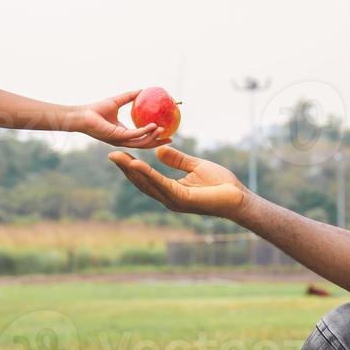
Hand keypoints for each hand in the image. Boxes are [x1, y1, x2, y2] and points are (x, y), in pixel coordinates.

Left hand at [78, 90, 164, 147]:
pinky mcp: (116, 137)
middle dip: (157, 142)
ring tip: (163, 130)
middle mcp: (123, 139)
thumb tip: (143, 89)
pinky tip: (153, 126)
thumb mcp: (118, 101)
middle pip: (144, 144)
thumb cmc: (96, 109)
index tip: (167, 132)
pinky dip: (144, 131)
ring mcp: (119, 140)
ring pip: (140, 142)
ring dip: (153, 137)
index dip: (154, 136)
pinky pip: (134, 135)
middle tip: (171, 138)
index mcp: (123, 133)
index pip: (141, 138)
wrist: (82, 114)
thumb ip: (130, 96)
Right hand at [108, 145, 247, 217]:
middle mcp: (169, 198)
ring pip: (148, 184)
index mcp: (171, 191)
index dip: (133, 167)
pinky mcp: (182, 199)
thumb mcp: (195, 166)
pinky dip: (148, 174)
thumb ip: (177, 160)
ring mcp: (174, 200)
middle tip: (111, 155)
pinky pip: (162, 184)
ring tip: (119, 157)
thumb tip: (159, 149)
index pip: (147, 179)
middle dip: (126, 169)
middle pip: (142, 183)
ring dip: (132, 171)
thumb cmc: (221, 184)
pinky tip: (138, 164)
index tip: (121, 154)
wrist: (238, 197)